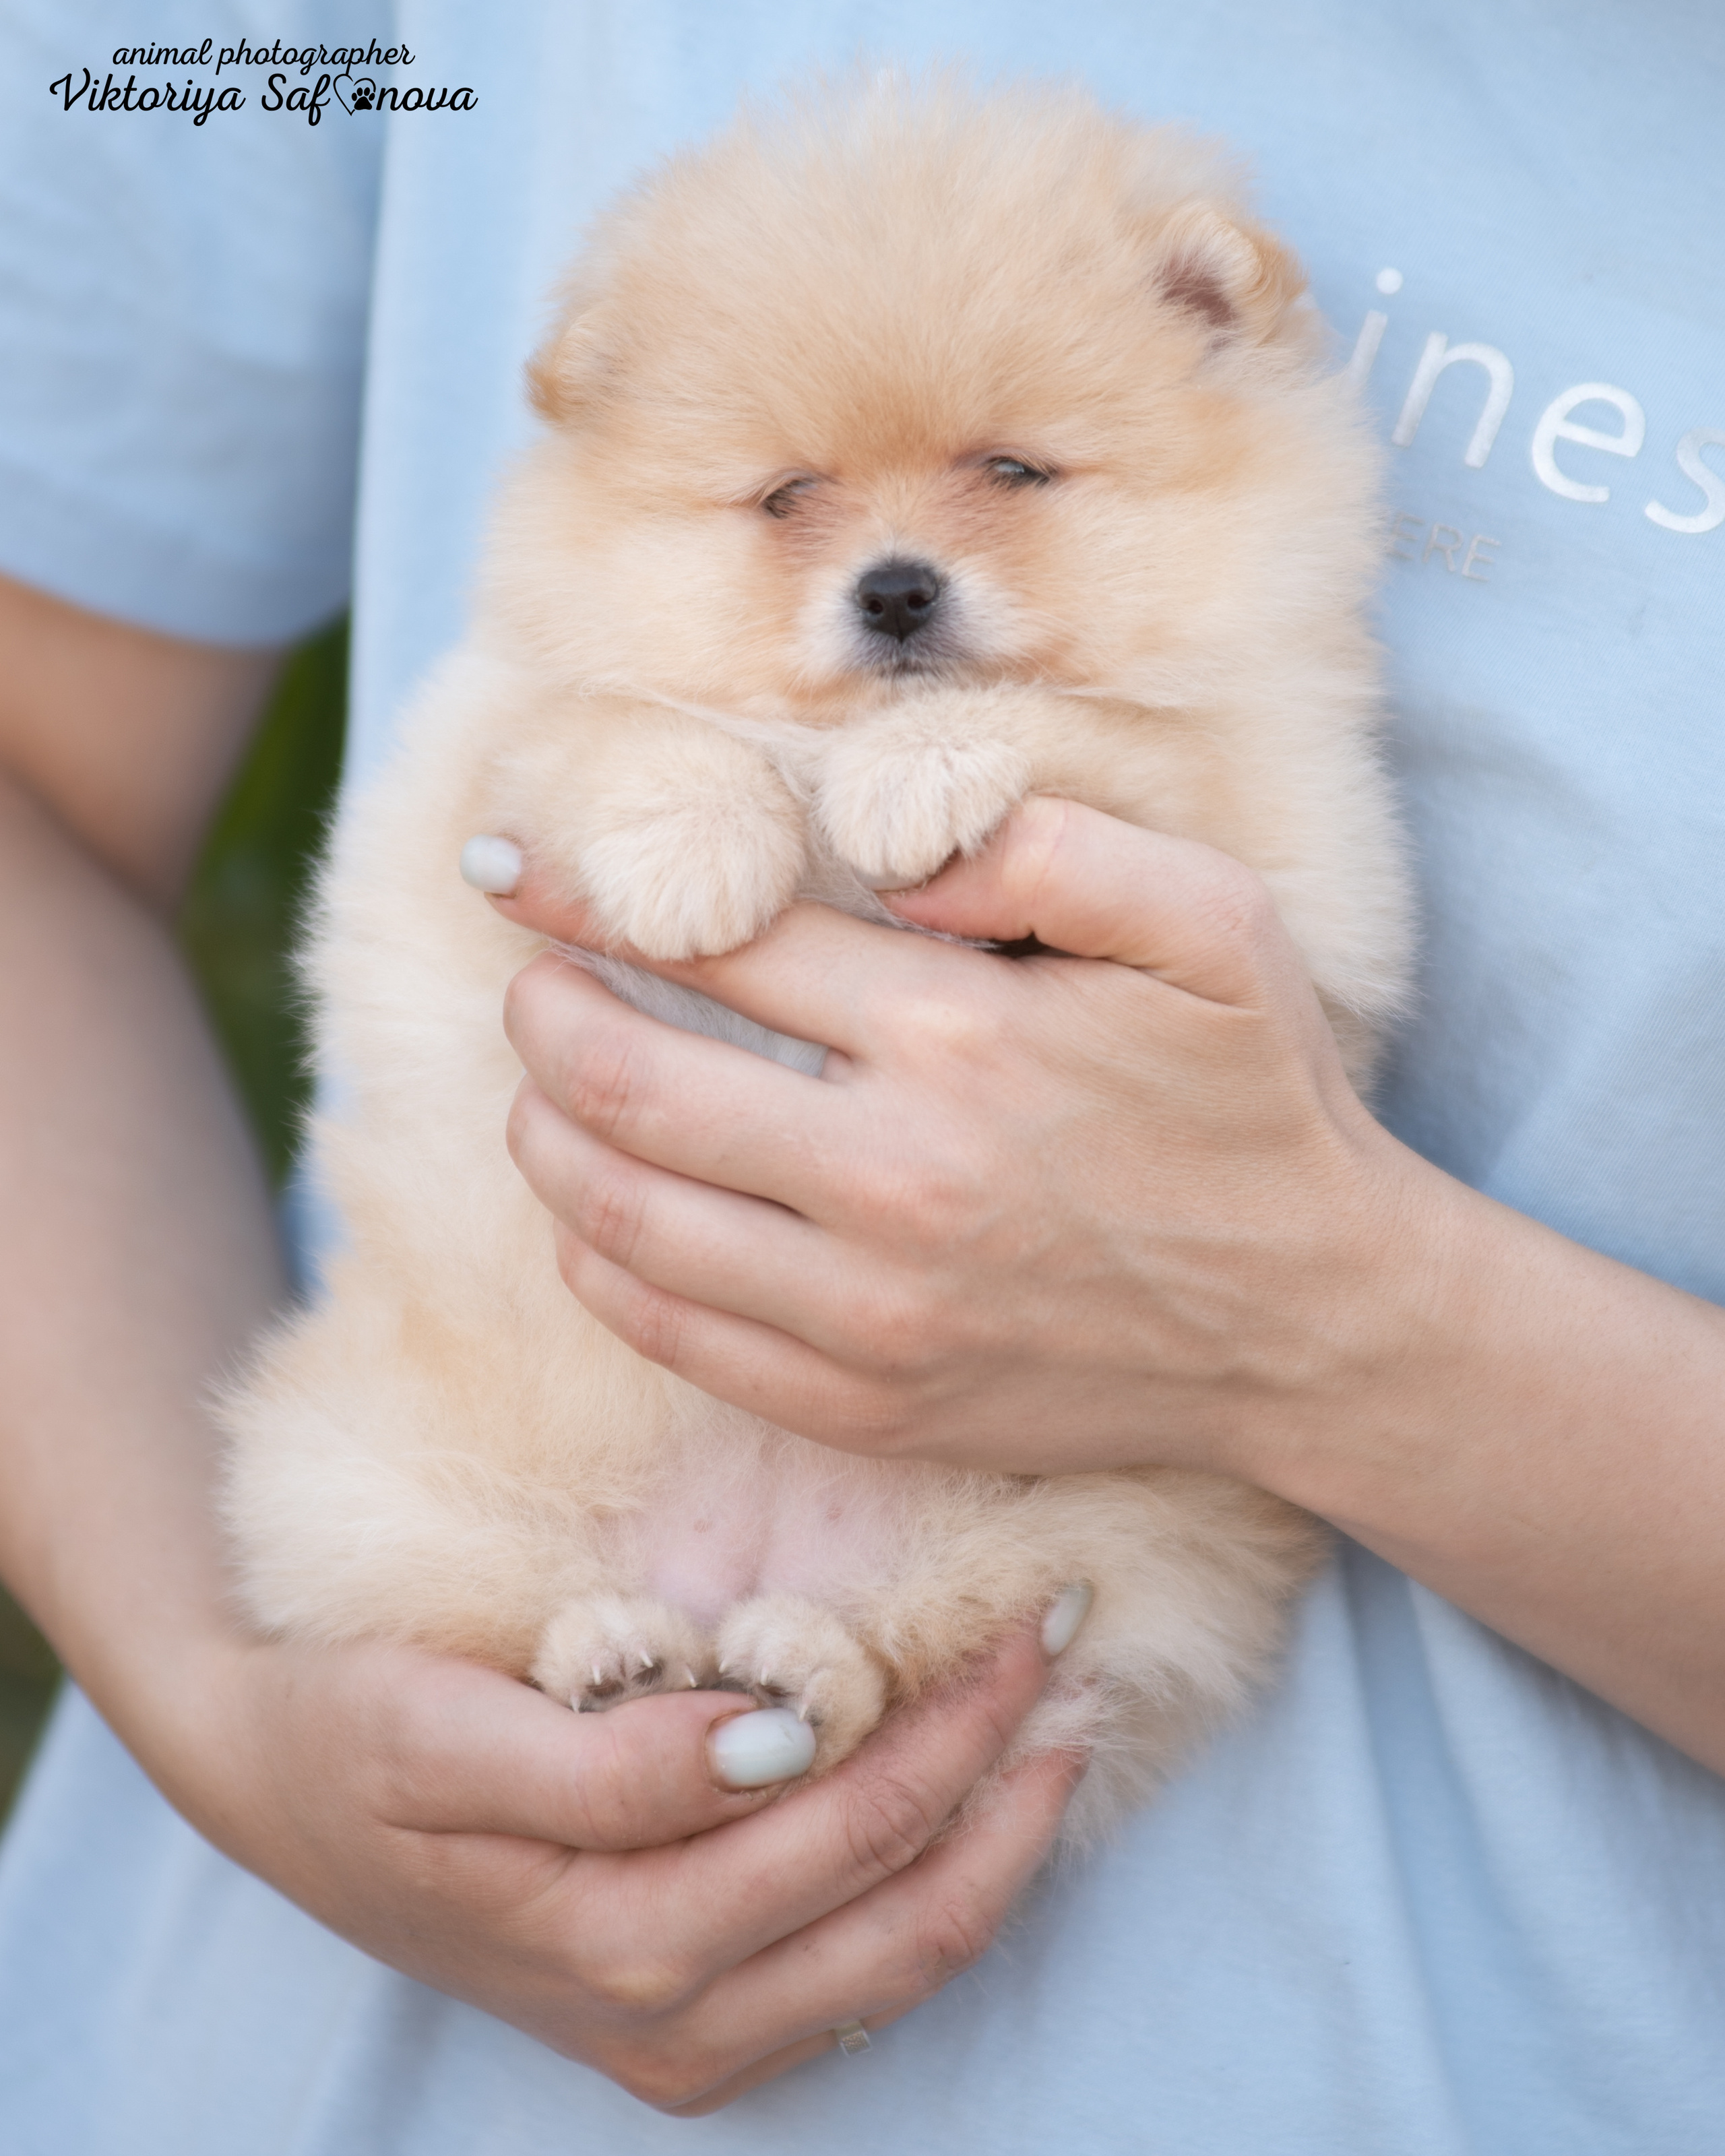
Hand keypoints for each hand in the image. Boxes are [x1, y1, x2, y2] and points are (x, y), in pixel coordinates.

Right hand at [154, 1620, 1075, 2113]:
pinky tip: (983, 1788)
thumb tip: (774, 1741)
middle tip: (1067, 1634)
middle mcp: (669, 2016)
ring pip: (904, 1949)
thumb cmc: (354, 1734)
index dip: (954, 1719)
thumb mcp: (441, 1737)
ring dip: (1000, 1832)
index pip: (843, 1827)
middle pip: (899, 1892)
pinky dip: (944, 1877)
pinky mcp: (694, 2020)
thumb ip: (604, 1764)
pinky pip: (860, 1967)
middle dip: (1002, 1760)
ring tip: (1066, 1712)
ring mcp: (687, 2034)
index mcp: (615, 1945)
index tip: (1030, 1604)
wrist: (281, 1786)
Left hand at [496, 795, 1431, 1478]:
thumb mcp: (1212, 931)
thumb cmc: (1255, 1109)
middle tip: (524, 983)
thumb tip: (890, 852)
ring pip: (625, 1220)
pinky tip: (592, 1224)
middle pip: (628, 1085)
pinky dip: (601, 1271)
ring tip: (537, 1094)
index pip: (713, 947)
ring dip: (545, 1141)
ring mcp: (871, 1311)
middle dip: (540, 1018)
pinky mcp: (868, 1405)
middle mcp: (892, 1179)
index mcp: (959, 1039)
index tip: (514, 878)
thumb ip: (1052, 851)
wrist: (1310, 1325)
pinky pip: (678, 1337)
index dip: (587, 904)